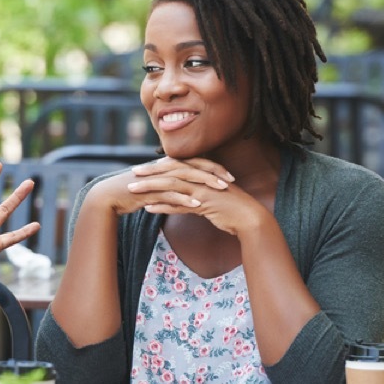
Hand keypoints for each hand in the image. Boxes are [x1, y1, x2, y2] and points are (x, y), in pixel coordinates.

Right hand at [87, 156, 233, 216]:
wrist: (109, 196)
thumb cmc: (133, 192)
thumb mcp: (156, 186)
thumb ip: (172, 185)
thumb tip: (188, 190)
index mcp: (168, 165)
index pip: (195, 163)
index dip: (213, 168)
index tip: (229, 176)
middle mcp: (164, 169)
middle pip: (193, 167)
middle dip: (213, 173)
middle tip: (231, 181)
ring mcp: (157, 179)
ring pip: (185, 179)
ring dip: (203, 184)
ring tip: (220, 190)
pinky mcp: (149, 191)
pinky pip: (170, 194)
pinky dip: (185, 199)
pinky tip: (198, 205)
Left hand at [120, 157, 263, 235]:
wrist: (251, 219)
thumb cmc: (233, 209)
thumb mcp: (214, 197)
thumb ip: (198, 194)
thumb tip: (182, 197)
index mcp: (205, 173)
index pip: (179, 165)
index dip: (160, 165)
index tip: (145, 167)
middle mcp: (202, 178)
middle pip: (172, 171)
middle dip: (150, 172)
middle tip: (133, 172)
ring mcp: (203, 190)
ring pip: (171, 185)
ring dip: (150, 187)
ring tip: (133, 189)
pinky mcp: (204, 204)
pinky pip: (179, 204)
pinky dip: (162, 206)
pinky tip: (148, 208)